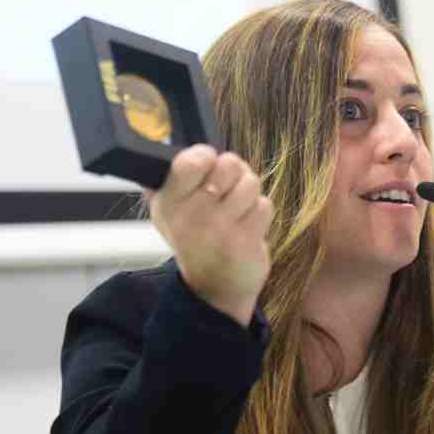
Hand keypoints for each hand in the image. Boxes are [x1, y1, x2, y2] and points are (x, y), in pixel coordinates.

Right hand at [145, 145, 273, 325]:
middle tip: (227, 190)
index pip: (192, 160)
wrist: (213, 288)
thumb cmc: (195, 237)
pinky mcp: (245, 242)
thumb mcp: (170, 209)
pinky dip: (261, 214)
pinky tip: (247, 227)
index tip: (207, 166)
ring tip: (238, 210)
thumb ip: (172, 176)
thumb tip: (179, 145)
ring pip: (251, 183)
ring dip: (250, 194)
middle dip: (235, 172)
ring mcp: (219, 229)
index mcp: (168, 200)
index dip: (207, 156)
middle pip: (229, 164)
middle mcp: (191, 214)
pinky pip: (265, 206)